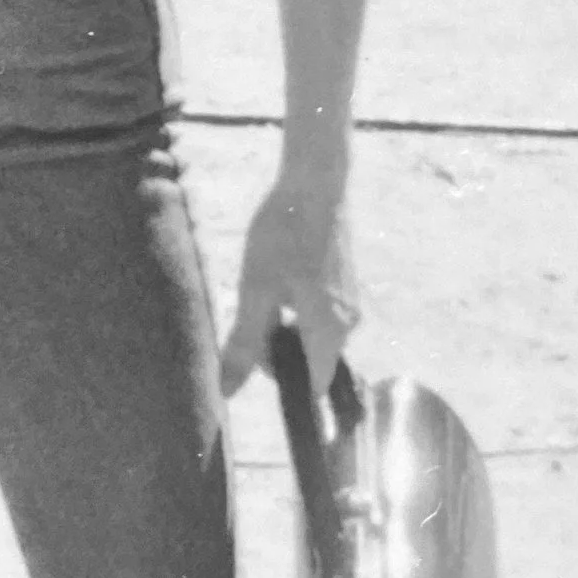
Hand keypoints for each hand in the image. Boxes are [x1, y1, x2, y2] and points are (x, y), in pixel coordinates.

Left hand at [219, 170, 359, 398]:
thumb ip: (244, 345)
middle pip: (308, 360)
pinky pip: (318, 314)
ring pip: (310, 335)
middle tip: (251, 310)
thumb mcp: (255, 292)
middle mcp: (348, 324)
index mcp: (330, 332)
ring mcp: (349, 304)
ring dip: (282, 323)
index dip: (281, 379)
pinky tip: (277, 275)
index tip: (254, 354)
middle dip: (275, 346)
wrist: (314, 184)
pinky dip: (293, 306)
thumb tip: (227, 392)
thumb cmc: (283, 236)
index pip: (311, 386)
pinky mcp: (345, 287)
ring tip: (263, 287)